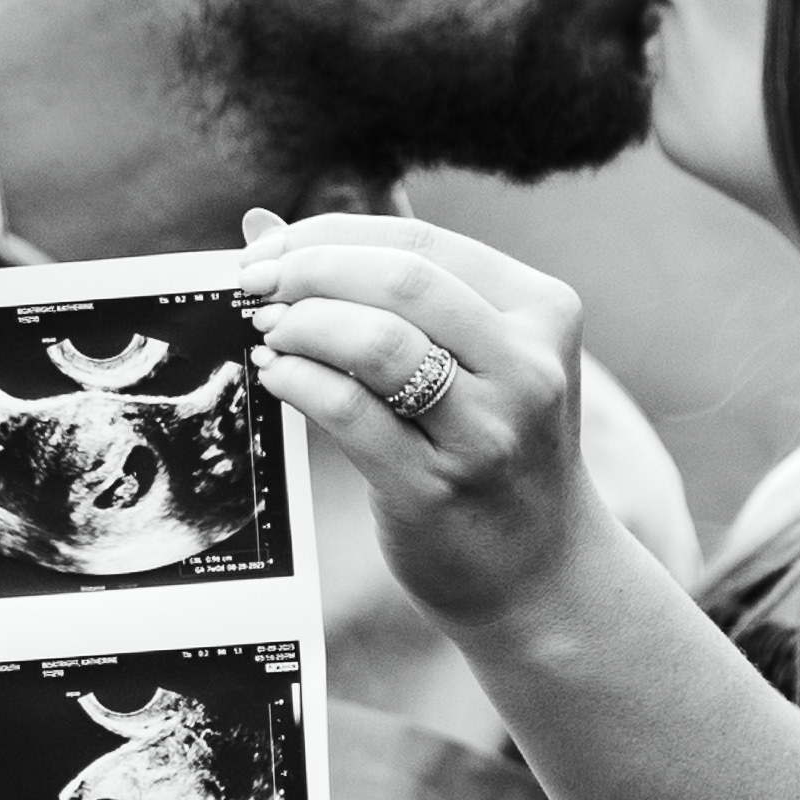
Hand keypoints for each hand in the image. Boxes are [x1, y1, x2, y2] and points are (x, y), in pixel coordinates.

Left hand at [240, 212, 593, 628]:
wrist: (541, 571)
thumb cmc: (493, 450)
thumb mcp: (476, 358)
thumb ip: (388, 290)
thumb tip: (264, 228)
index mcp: (543, 312)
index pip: (422, 242)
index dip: (332, 235)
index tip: (271, 248)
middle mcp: (527, 367)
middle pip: (399, 281)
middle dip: (310, 271)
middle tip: (256, 285)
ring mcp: (486, 432)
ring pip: (376, 342)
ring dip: (302, 325)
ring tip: (268, 332)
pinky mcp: (436, 489)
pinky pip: (349, 414)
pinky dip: (298, 382)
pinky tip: (276, 377)